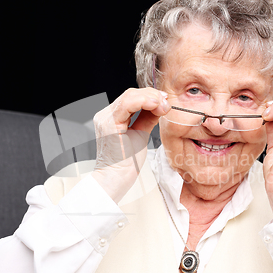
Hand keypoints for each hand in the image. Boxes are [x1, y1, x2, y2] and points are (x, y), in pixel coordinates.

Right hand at [91, 88, 169, 202]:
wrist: (116, 179)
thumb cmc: (126, 162)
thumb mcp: (140, 134)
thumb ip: (146, 118)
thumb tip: (159, 106)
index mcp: (111, 117)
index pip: (131, 98)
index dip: (150, 96)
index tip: (165, 102)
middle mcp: (105, 115)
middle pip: (131, 93)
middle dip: (153, 96)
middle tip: (167, 104)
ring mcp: (105, 118)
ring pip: (130, 95)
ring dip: (151, 98)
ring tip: (163, 106)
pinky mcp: (109, 124)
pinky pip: (127, 103)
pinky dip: (144, 101)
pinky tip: (156, 106)